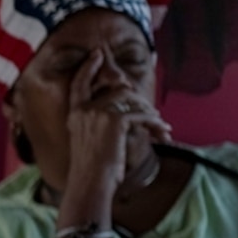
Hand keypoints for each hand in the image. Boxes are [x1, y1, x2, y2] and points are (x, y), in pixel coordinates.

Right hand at [57, 56, 165, 218]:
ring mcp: (98, 112)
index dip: (88, 67)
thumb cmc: (93, 170)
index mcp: (75, 113)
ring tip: (162, 126)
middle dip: (140, 102)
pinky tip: (161, 132)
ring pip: (132, 101)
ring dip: (151, 114)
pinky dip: (154, 123)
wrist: (90, 184)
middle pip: (117, 91)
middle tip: (155, 116)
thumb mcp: (90, 141)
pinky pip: (140, 114)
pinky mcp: (114, 120)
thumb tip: (127, 110)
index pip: (79, 83)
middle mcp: (84, 109)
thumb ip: (100, 123)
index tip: (97, 54)